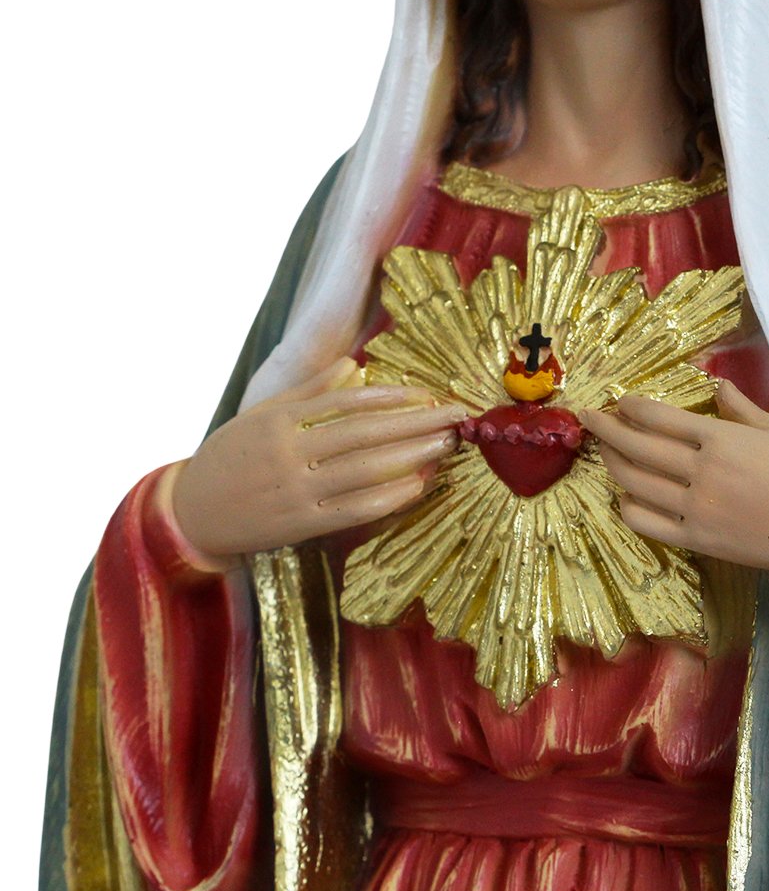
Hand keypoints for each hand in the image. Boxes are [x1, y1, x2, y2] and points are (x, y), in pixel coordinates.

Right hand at [173, 356, 466, 557]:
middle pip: (364, 433)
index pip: (346, 402)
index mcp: (280, 419)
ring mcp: (296, 490)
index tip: (428, 395)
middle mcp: (290, 452)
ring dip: (411, 456)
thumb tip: (354, 365)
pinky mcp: (300, 524)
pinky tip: (418, 485)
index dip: (392, 397)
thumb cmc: (230, 458)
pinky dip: (389, 497)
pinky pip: (352, 509)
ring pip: (364, 470)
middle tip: (457, 416)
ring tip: (445, 445)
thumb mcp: (261, 415)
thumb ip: (310, 391)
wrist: (189, 514)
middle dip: (416, 423)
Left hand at [580, 383, 768, 582]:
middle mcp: (702, 471)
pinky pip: (647, 523)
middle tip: (589, 418)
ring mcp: (696, 508)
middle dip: (606, 430)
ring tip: (604, 452)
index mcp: (722, 439)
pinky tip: (625, 496)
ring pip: (635, 482)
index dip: (631, 408)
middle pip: (637, 447)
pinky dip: (628, 507)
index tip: (617, 402)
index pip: (661, 418)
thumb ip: (741, 409)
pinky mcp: (697, 539)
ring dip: (612, 463)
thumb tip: (716, 385)